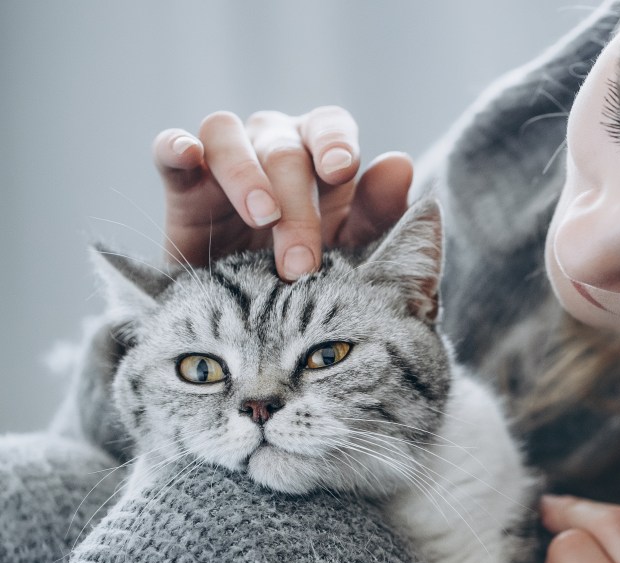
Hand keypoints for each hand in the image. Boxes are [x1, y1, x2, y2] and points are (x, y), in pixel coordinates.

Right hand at [152, 106, 412, 278]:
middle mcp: (275, 147)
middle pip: (284, 148)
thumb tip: (399, 164)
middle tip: (302, 262)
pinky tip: (188, 156)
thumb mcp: (354, 256)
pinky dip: (177, 146)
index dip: (335, 141)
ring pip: (228, 134)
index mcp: (321, 157)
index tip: (340, 170)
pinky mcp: (183, 184)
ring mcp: (226, 161)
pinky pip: (171, 148)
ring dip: (246, 175)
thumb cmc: (317, 281)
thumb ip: (378, 216)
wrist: (254, 328)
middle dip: (297, 204)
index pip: (330, 126)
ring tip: (261, 216)